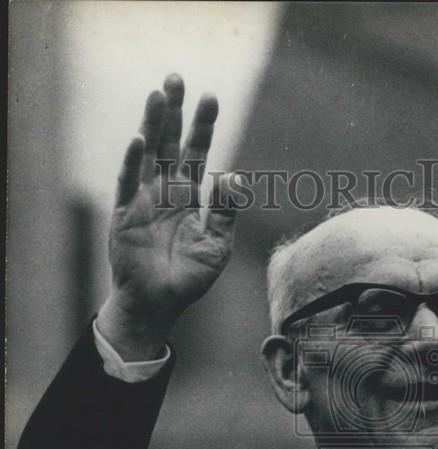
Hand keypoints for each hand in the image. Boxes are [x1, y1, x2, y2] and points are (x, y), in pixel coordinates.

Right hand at [98, 73, 236, 359]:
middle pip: (170, 143)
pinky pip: (128, 182)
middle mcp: (165, 191)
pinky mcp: (125, 213)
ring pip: (148, 153)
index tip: (211, 98)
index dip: (203, 126)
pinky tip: (140, 139)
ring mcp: (143, 200)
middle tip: (177, 77)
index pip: (197, 153)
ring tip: (157, 94)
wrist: (159, 304)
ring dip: (152, 124)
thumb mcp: (216, 247)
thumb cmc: (188, 278)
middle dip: (174, 111)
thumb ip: (225, 213)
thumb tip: (235, 177)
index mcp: (188, 196)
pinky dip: (133, 161)